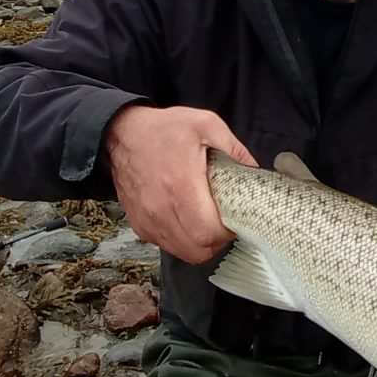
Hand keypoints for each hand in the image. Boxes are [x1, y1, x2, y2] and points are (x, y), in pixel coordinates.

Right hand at [103, 105, 256, 263]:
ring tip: (205, 222)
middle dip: (217, 241)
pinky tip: (186, 220)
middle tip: (222, 223)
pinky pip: (167, 245)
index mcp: (181, 185)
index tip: (233, 218)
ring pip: (183, 253)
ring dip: (200, 244)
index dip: (227, 232)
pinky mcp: (140, 225)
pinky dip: (181, 240)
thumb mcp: (205, 124)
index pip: (208, 232)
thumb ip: (234, 147)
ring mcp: (148, 220)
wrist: (122, 136)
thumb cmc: (163, 130)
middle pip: (198, 250)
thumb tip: (254, 169)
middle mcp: (162, 209)